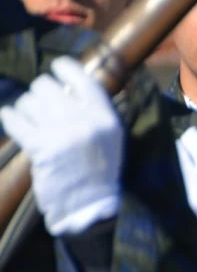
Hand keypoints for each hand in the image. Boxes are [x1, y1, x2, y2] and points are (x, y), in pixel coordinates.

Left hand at [1, 57, 121, 234]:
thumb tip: (68, 86)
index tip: (56, 68)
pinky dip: (10, 117)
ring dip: (25, 106)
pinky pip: (16, 121)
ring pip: (29, 102)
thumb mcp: (110, 136)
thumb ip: (94, 111)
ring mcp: (61, 134)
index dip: (64, 67)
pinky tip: (11, 118)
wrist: (89, 204)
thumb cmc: (100, 169)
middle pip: (48, 86)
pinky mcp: (40, 149)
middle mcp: (83, 120)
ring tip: (29, 115)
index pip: (82, 78)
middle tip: (41, 102)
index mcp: (104, 116)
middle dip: (40, 91)